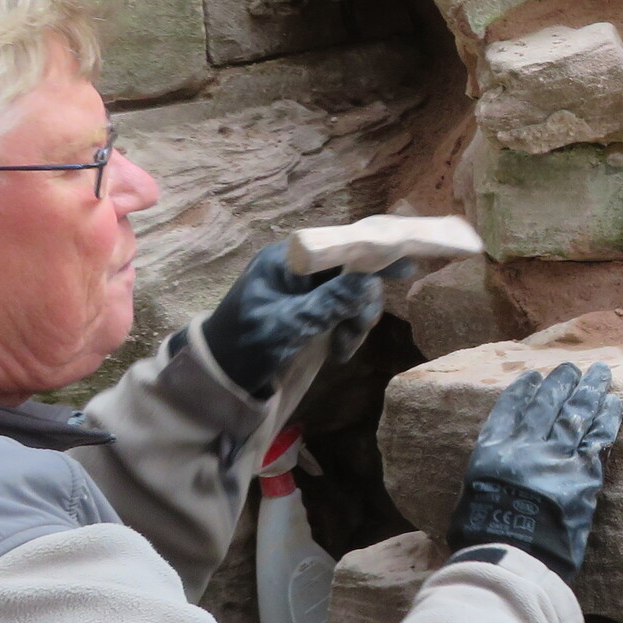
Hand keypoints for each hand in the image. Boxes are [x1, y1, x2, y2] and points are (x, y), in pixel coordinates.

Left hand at [200, 241, 413, 398]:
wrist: (218, 374)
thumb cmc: (245, 345)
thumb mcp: (289, 326)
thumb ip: (328, 303)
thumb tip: (370, 282)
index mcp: (288, 260)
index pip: (338, 247)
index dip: (372, 256)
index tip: (405, 268)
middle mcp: (298, 267)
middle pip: (350, 271)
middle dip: (359, 304)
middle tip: (355, 335)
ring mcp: (303, 287)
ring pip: (349, 293)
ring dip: (354, 321)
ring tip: (342, 350)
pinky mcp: (308, 306)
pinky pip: (340, 308)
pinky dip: (345, 328)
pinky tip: (339, 349)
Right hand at [447, 363, 622, 582]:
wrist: (512, 553)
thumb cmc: (483, 537)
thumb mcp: (470, 500)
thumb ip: (486, 483)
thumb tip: (493, 489)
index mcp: (492, 451)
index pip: (507, 412)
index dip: (521, 392)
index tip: (531, 377)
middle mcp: (525, 445)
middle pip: (546, 405)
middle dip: (560, 383)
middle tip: (571, 367)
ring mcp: (556, 456)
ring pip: (575, 413)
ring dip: (589, 389)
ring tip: (599, 372)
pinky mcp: (584, 473)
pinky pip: (600, 437)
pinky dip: (608, 417)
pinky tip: (614, 401)